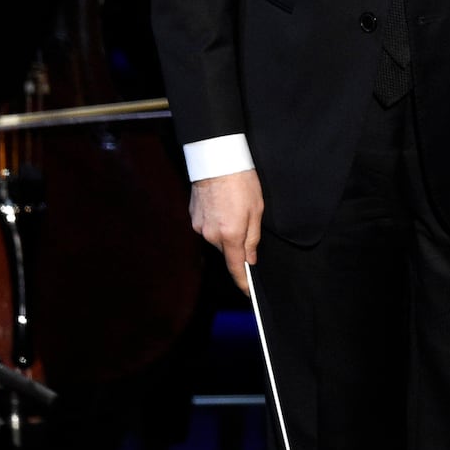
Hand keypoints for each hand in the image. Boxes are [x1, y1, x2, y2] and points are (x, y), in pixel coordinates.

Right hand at [190, 168, 264, 294]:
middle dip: (237, 245)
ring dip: (226, 231)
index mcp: (230, 235)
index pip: (236, 267)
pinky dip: (216, 221)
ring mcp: (199, 226)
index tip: (248, 291)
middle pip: (227, 251)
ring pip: (216, 238)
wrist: (216, 158)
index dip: (243, 282)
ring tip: (234, 209)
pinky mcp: (193, 216)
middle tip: (247, 224)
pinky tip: (222, 205)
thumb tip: (250, 259)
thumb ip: (253, 238)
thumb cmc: (241, 181)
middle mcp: (211, 235)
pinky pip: (207, 226)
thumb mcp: (256, 210)